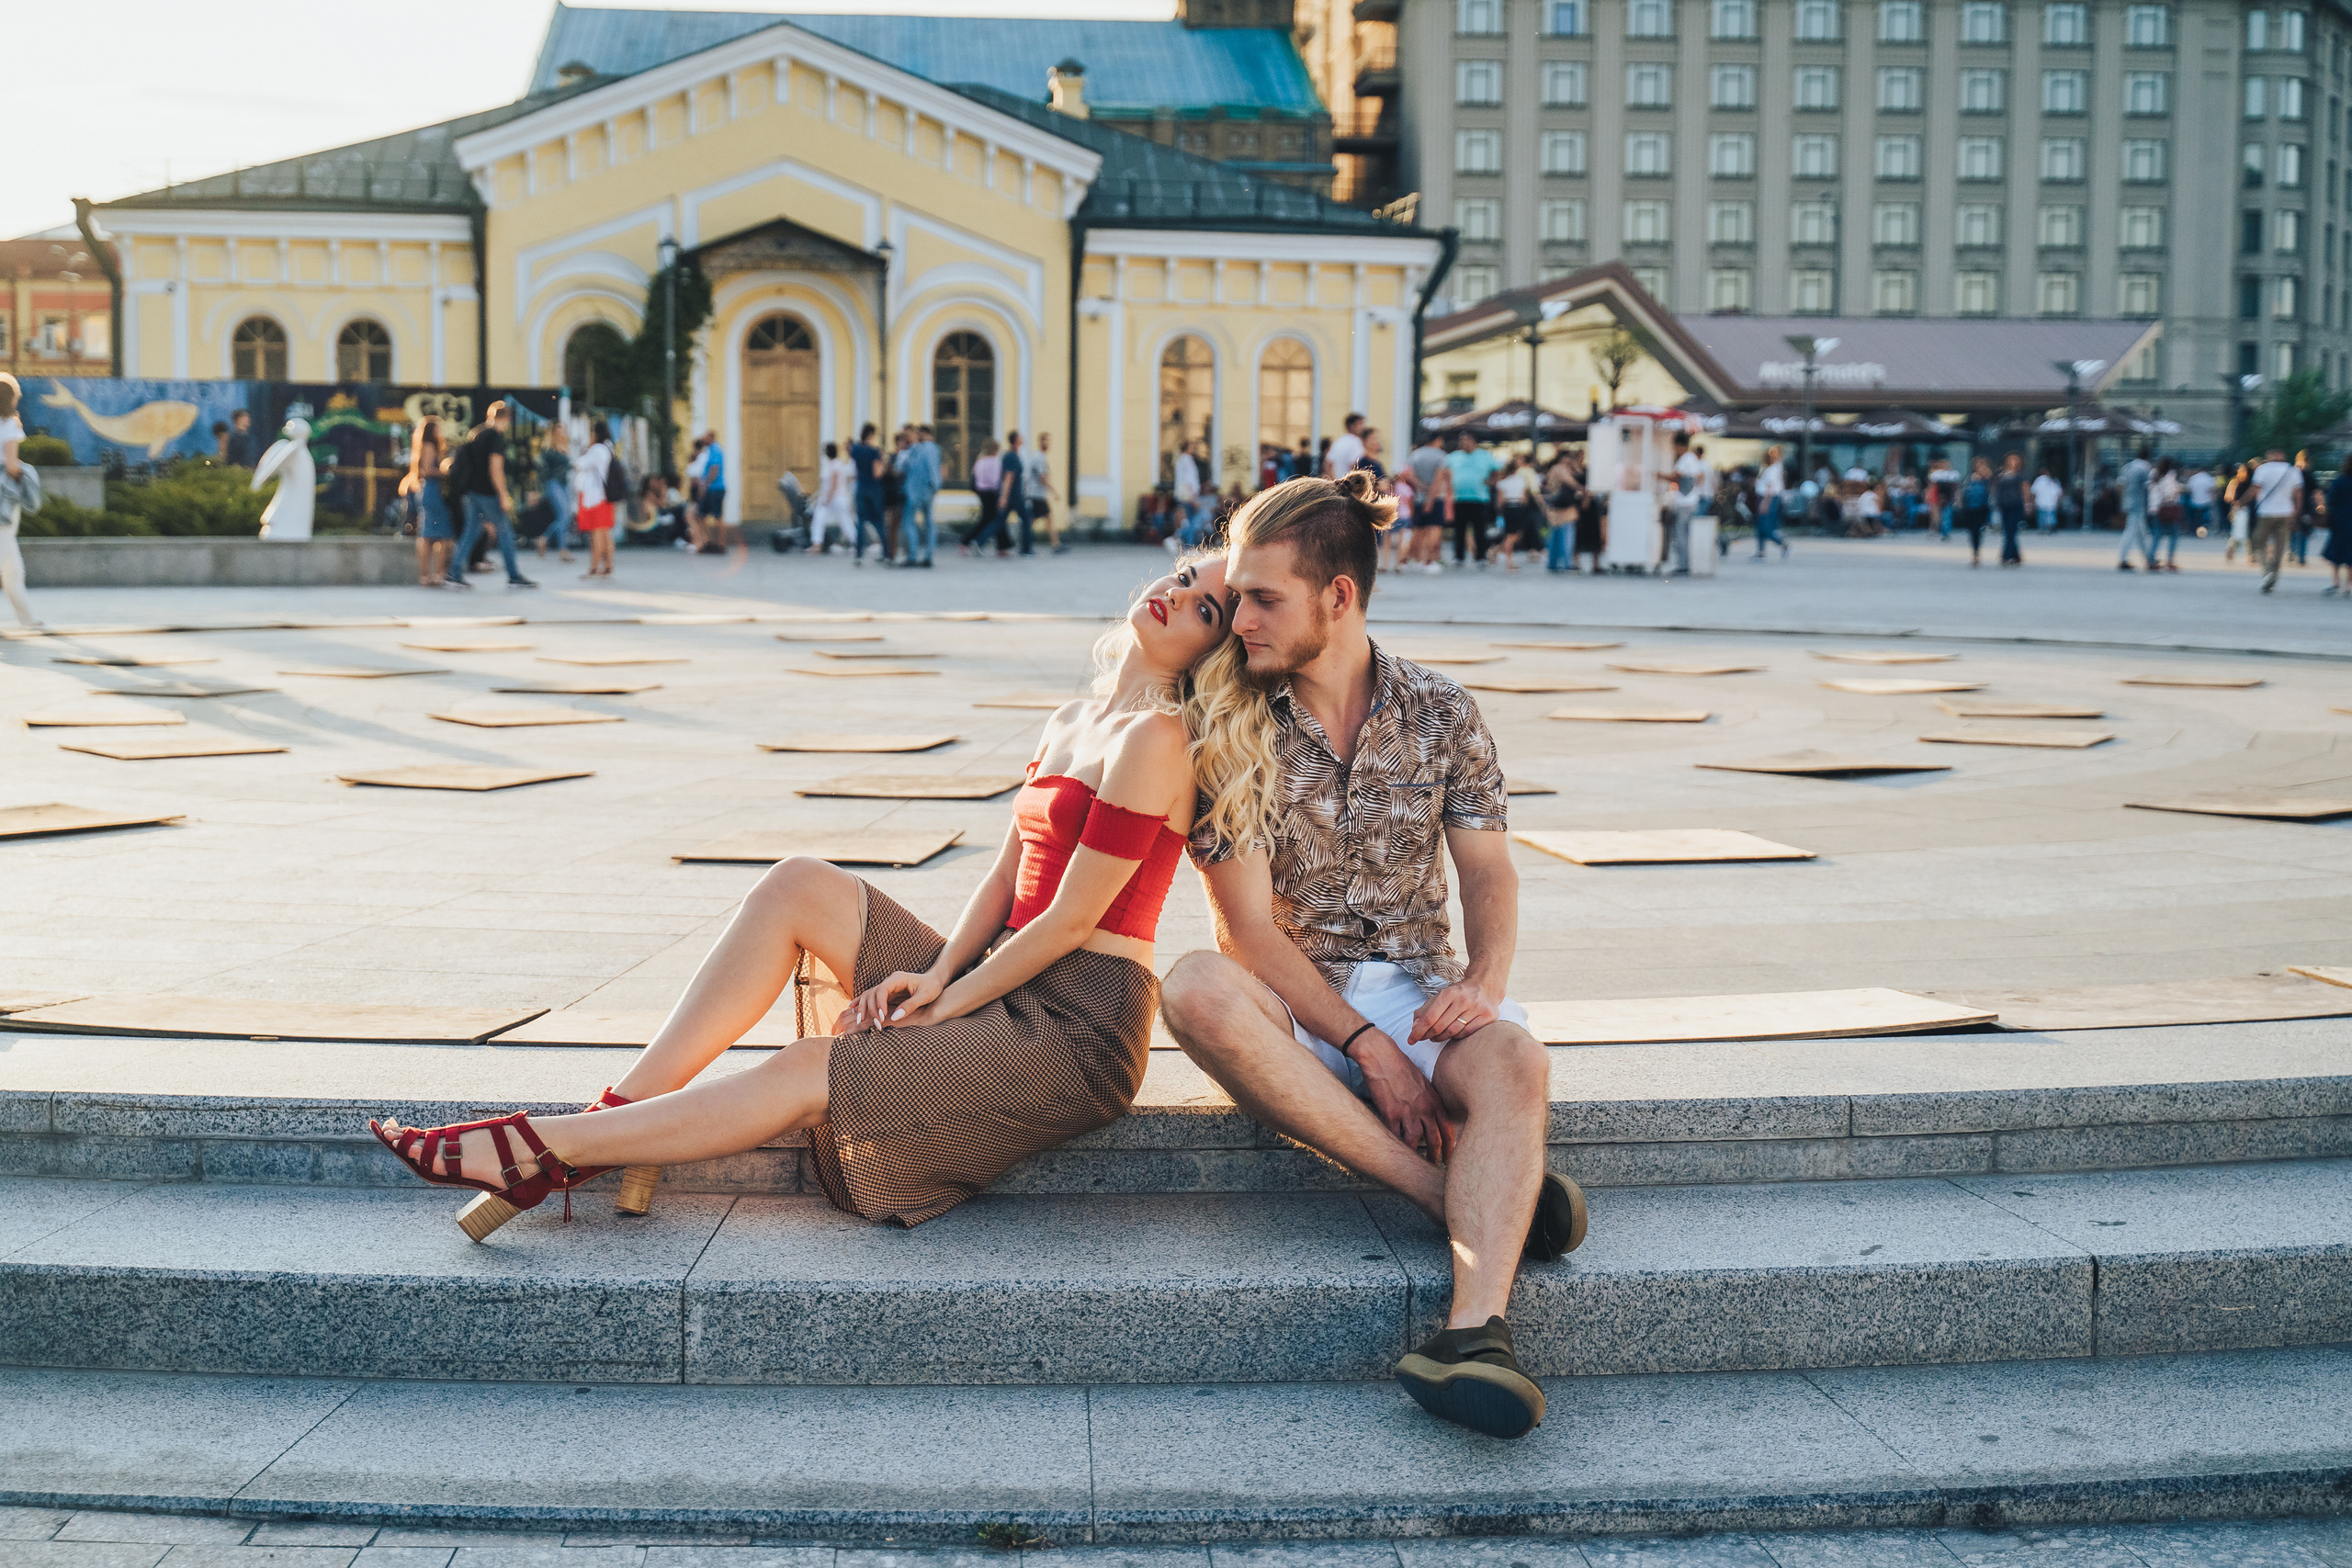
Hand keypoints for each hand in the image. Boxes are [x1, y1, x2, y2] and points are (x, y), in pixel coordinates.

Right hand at [842, 970, 941, 1032]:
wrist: (934, 980)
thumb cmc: (932, 986)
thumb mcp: (925, 996)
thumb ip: (910, 1006)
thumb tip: (895, 1017)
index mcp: (898, 979)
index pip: (882, 990)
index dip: (879, 1004)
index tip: (882, 1017)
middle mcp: (889, 981)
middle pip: (872, 993)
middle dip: (872, 1009)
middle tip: (877, 1024)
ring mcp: (887, 986)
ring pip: (868, 995)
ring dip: (864, 1008)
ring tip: (860, 1021)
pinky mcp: (887, 993)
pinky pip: (871, 997)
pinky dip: (861, 1002)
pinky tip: (852, 1008)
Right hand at [1352, 1029, 1456, 1163]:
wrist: (1381, 1056)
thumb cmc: (1401, 1066)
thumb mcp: (1423, 1082)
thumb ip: (1430, 1100)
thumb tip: (1433, 1115)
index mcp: (1434, 1100)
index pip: (1448, 1129)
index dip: (1451, 1145)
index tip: (1450, 1155)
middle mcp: (1424, 1108)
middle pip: (1435, 1139)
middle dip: (1437, 1156)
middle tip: (1437, 1166)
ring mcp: (1407, 1112)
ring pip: (1415, 1142)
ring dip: (1416, 1156)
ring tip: (1416, 1164)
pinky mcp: (1390, 1114)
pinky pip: (1394, 1136)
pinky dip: (1395, 1145)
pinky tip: (1396, 1152)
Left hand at [1408, 980, 1501, 1046]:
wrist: (1485, 986)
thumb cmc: (1459, 994)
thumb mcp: (1440, 997)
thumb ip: (1425, 1010)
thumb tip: (1414, 1027)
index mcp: (1449, 993)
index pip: (1430, 1017)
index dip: (1418, 1031)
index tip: (1411, 1040)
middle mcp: (1463, 1000)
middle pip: (1440, 1026)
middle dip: (1427, 1035)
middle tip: (1423, 1038)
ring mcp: (1477, 1009)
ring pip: (1453, 1032)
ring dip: (1440, 1037)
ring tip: (1435, 1037)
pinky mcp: (1487, 1017)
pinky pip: (1466, 1034)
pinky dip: (1456, 1037)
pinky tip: (1451, 1035)